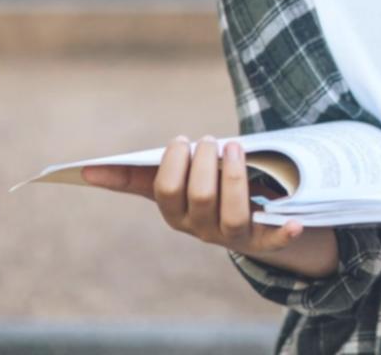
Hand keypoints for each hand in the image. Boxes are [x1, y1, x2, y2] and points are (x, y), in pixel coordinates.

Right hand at [82, 134, 317, 264]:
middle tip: (210, 138)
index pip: (167, 191)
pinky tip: (296, 222)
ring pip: (232, 214)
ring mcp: (233, 235)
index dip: (173, 164)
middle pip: (199, 198)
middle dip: (204, 164)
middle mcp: (202, 228)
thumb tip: (85, 171)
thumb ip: (136, 176)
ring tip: (236, 147)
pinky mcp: (265, 238)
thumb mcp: (174, 182)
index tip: (182, 139)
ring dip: (235, 179)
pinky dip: (284, 233)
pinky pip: (274, 241)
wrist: (250, 219)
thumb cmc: (204, 190)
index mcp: (176, 214)